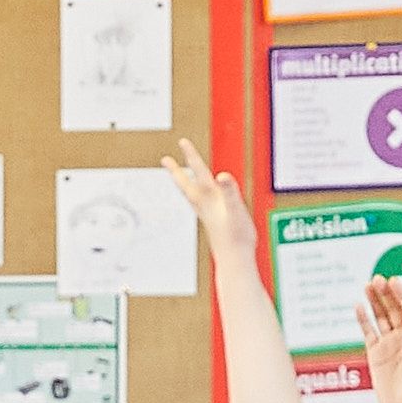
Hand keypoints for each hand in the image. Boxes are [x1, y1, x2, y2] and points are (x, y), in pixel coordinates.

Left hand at [161, 140, 254, 270]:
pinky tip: (203, 200)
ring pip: (192, 194)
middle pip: (187, 184)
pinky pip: (200, 205)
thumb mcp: (236, 210)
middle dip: (177, 170)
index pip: (199, 172)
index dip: (191, 156)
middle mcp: (205, 205)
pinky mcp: (213, 222)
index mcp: (210, 199)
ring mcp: (208, 214)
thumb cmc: (236, 238)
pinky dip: (198, 197)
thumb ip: (230, 192)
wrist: (235, 261)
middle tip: (165, 160)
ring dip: (185, 183)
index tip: (183, 142)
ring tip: (179, 177)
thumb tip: (222, 176)